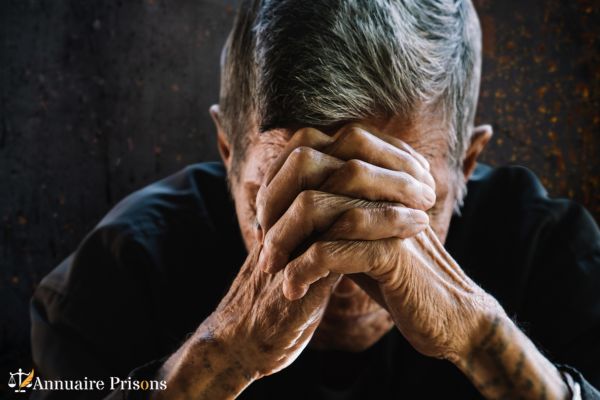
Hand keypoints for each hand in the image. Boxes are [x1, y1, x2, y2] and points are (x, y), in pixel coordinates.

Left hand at [257, 124, 569, 399]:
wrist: (445, 315)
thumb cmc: (394, 274)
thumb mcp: (356, 234)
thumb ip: (327, 207)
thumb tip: (269, 190)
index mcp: (376, 171)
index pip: (311, 145)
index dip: (278, 177)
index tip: (262, 215)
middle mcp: (383, 182)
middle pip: (309, 164)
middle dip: (274, 202)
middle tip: (261, 240)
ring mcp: (390, 213)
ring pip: (316, 204)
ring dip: (282, 239)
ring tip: (270, 268)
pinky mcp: (394, 253)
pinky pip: (333, 250)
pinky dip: (303, 269)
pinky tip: (293, 289)